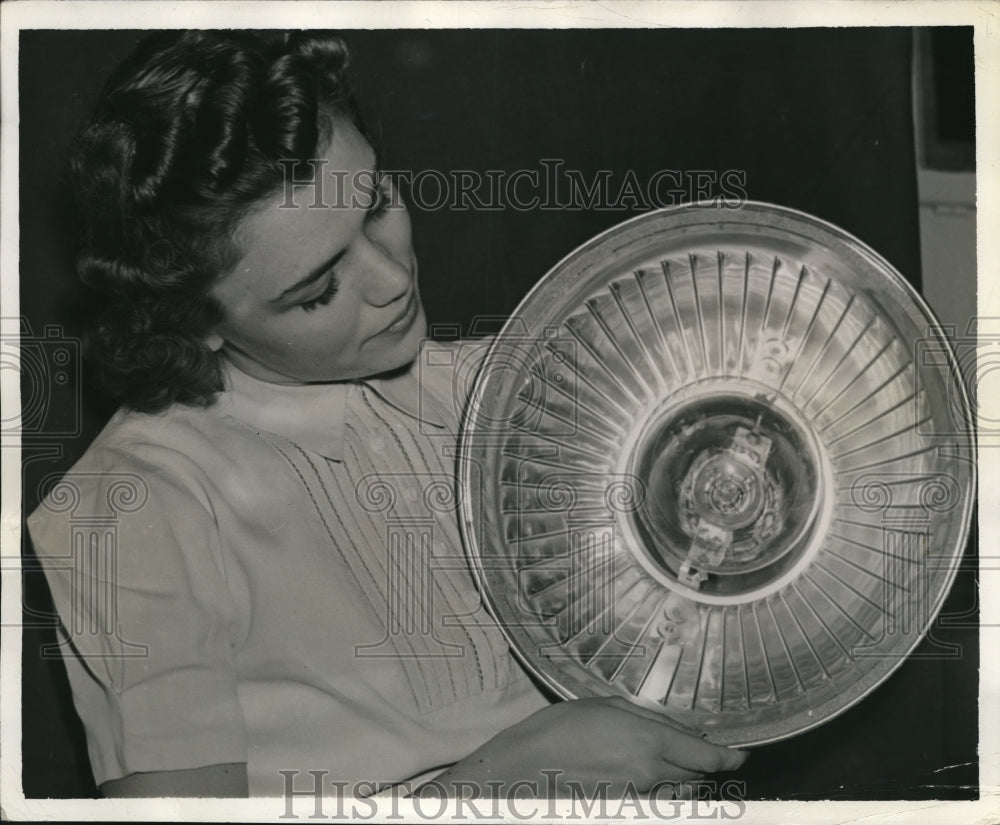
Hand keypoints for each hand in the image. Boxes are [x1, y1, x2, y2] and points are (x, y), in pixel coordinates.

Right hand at [422, 696, 747, 797]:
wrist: (525, 768)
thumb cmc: (561, 728)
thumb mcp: (607, 707)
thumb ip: (651, 720)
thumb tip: (684, 731)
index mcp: (651, 742)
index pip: (708, 758)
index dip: (729, 758)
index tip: (740, 756)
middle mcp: (652, 774)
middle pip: (695, 776)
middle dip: (699, 764)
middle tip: (692, 750)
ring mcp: (639, 798)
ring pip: (675, 790)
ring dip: (676, 777)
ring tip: (656, 761)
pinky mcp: (624, 810)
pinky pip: (653, 800)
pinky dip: (655, 789)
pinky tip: (635, 774)